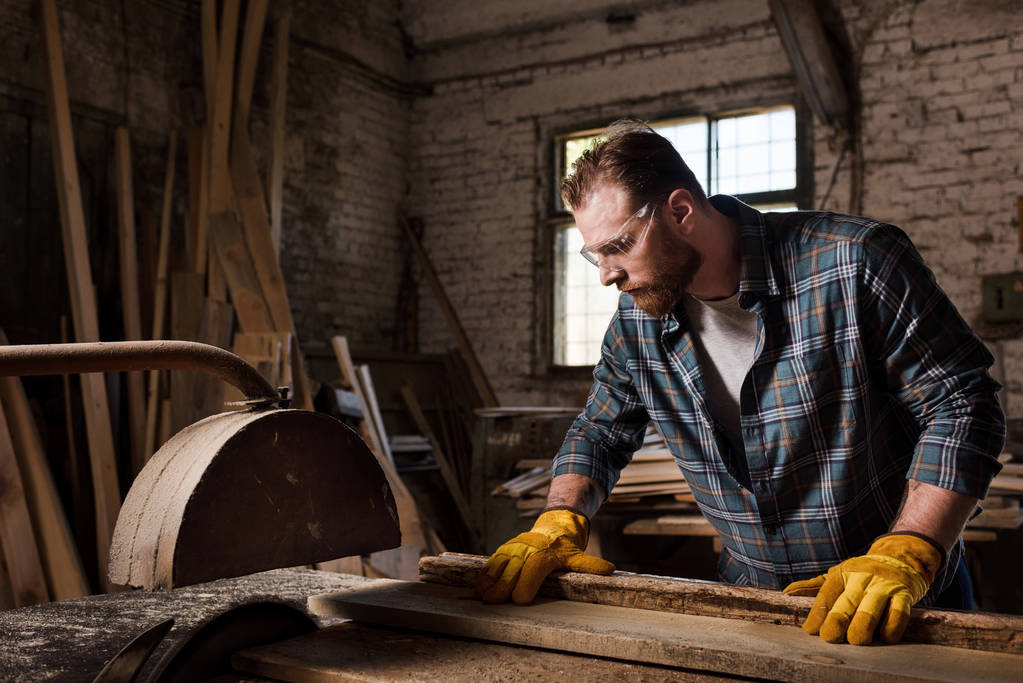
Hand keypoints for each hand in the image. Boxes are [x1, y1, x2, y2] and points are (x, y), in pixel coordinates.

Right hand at [474, 508, 614, 603]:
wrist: (555, 524)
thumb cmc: (566, 546)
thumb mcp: (578, 555)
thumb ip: (590, 565)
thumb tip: (609, 570)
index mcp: (546, 553)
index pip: (535, 568)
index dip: (527, 584)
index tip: (521, 600)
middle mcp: (529, 548)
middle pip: (514, 568)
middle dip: (503, 586)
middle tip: (494, 602)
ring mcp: (516, 547)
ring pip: (501, 563)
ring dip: (490, 580)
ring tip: (482, 596)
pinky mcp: (507, 548)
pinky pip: (494, 560)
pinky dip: (486, 573)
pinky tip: (479, 587)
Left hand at [783, 533, 942, 644]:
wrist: (900, 559)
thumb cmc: (862, 574)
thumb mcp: (838, 575)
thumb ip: (814, 587)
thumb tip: (786, 592)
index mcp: (842, 574)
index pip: (825, 595)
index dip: (817, 615)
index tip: (810, 630)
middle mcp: (861, 578)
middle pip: (845, 604)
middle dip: (835, 623)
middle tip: (829, 638)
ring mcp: (884, 586)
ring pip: (869, 611)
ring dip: (860, 629)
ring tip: (855, 641)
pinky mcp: (905, 595)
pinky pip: (897, 616)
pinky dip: (890, 630)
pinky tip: (883, 638)